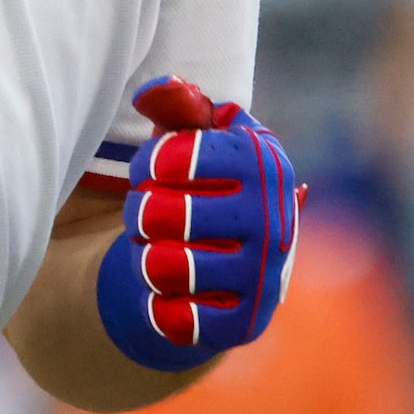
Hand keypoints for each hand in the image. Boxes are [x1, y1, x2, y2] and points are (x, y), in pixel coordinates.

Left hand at [94, 77, 302, 370]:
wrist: (236, 259)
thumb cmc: (207, 183)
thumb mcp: (197, 136)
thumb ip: (177, 104)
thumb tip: (154, 90)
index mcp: (265, 162)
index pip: (174, 157)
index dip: (148, 163)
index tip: (155, 170)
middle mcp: (273, 218)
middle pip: (160, 213)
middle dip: (139, 212)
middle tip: (149, 214)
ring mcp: (263, 275)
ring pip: (163, 267)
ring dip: (146, 257)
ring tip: (158, 249)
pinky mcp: (246, 323)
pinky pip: (175, 318)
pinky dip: (159, 305)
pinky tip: (172, 292)